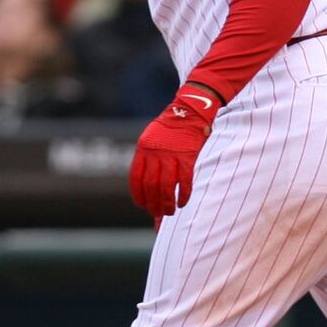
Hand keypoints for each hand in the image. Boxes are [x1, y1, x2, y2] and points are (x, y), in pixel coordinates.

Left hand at [129, 84, 217, 218]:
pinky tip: (182, 203)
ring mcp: (173, 156)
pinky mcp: (189, 157)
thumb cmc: (170, 128)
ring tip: (169, 212)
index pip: (136, 179)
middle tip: (157, 213)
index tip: (142, 205)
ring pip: (167, 187)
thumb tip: (146, 183)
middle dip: (153, 203)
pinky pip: (185, 182)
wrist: (189, 112)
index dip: (138, 195)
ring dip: (167, 203)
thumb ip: (147, 158)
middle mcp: (156, 154)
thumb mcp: (151, 138)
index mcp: (143, 149)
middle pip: (151, 186)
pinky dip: (183, 195)